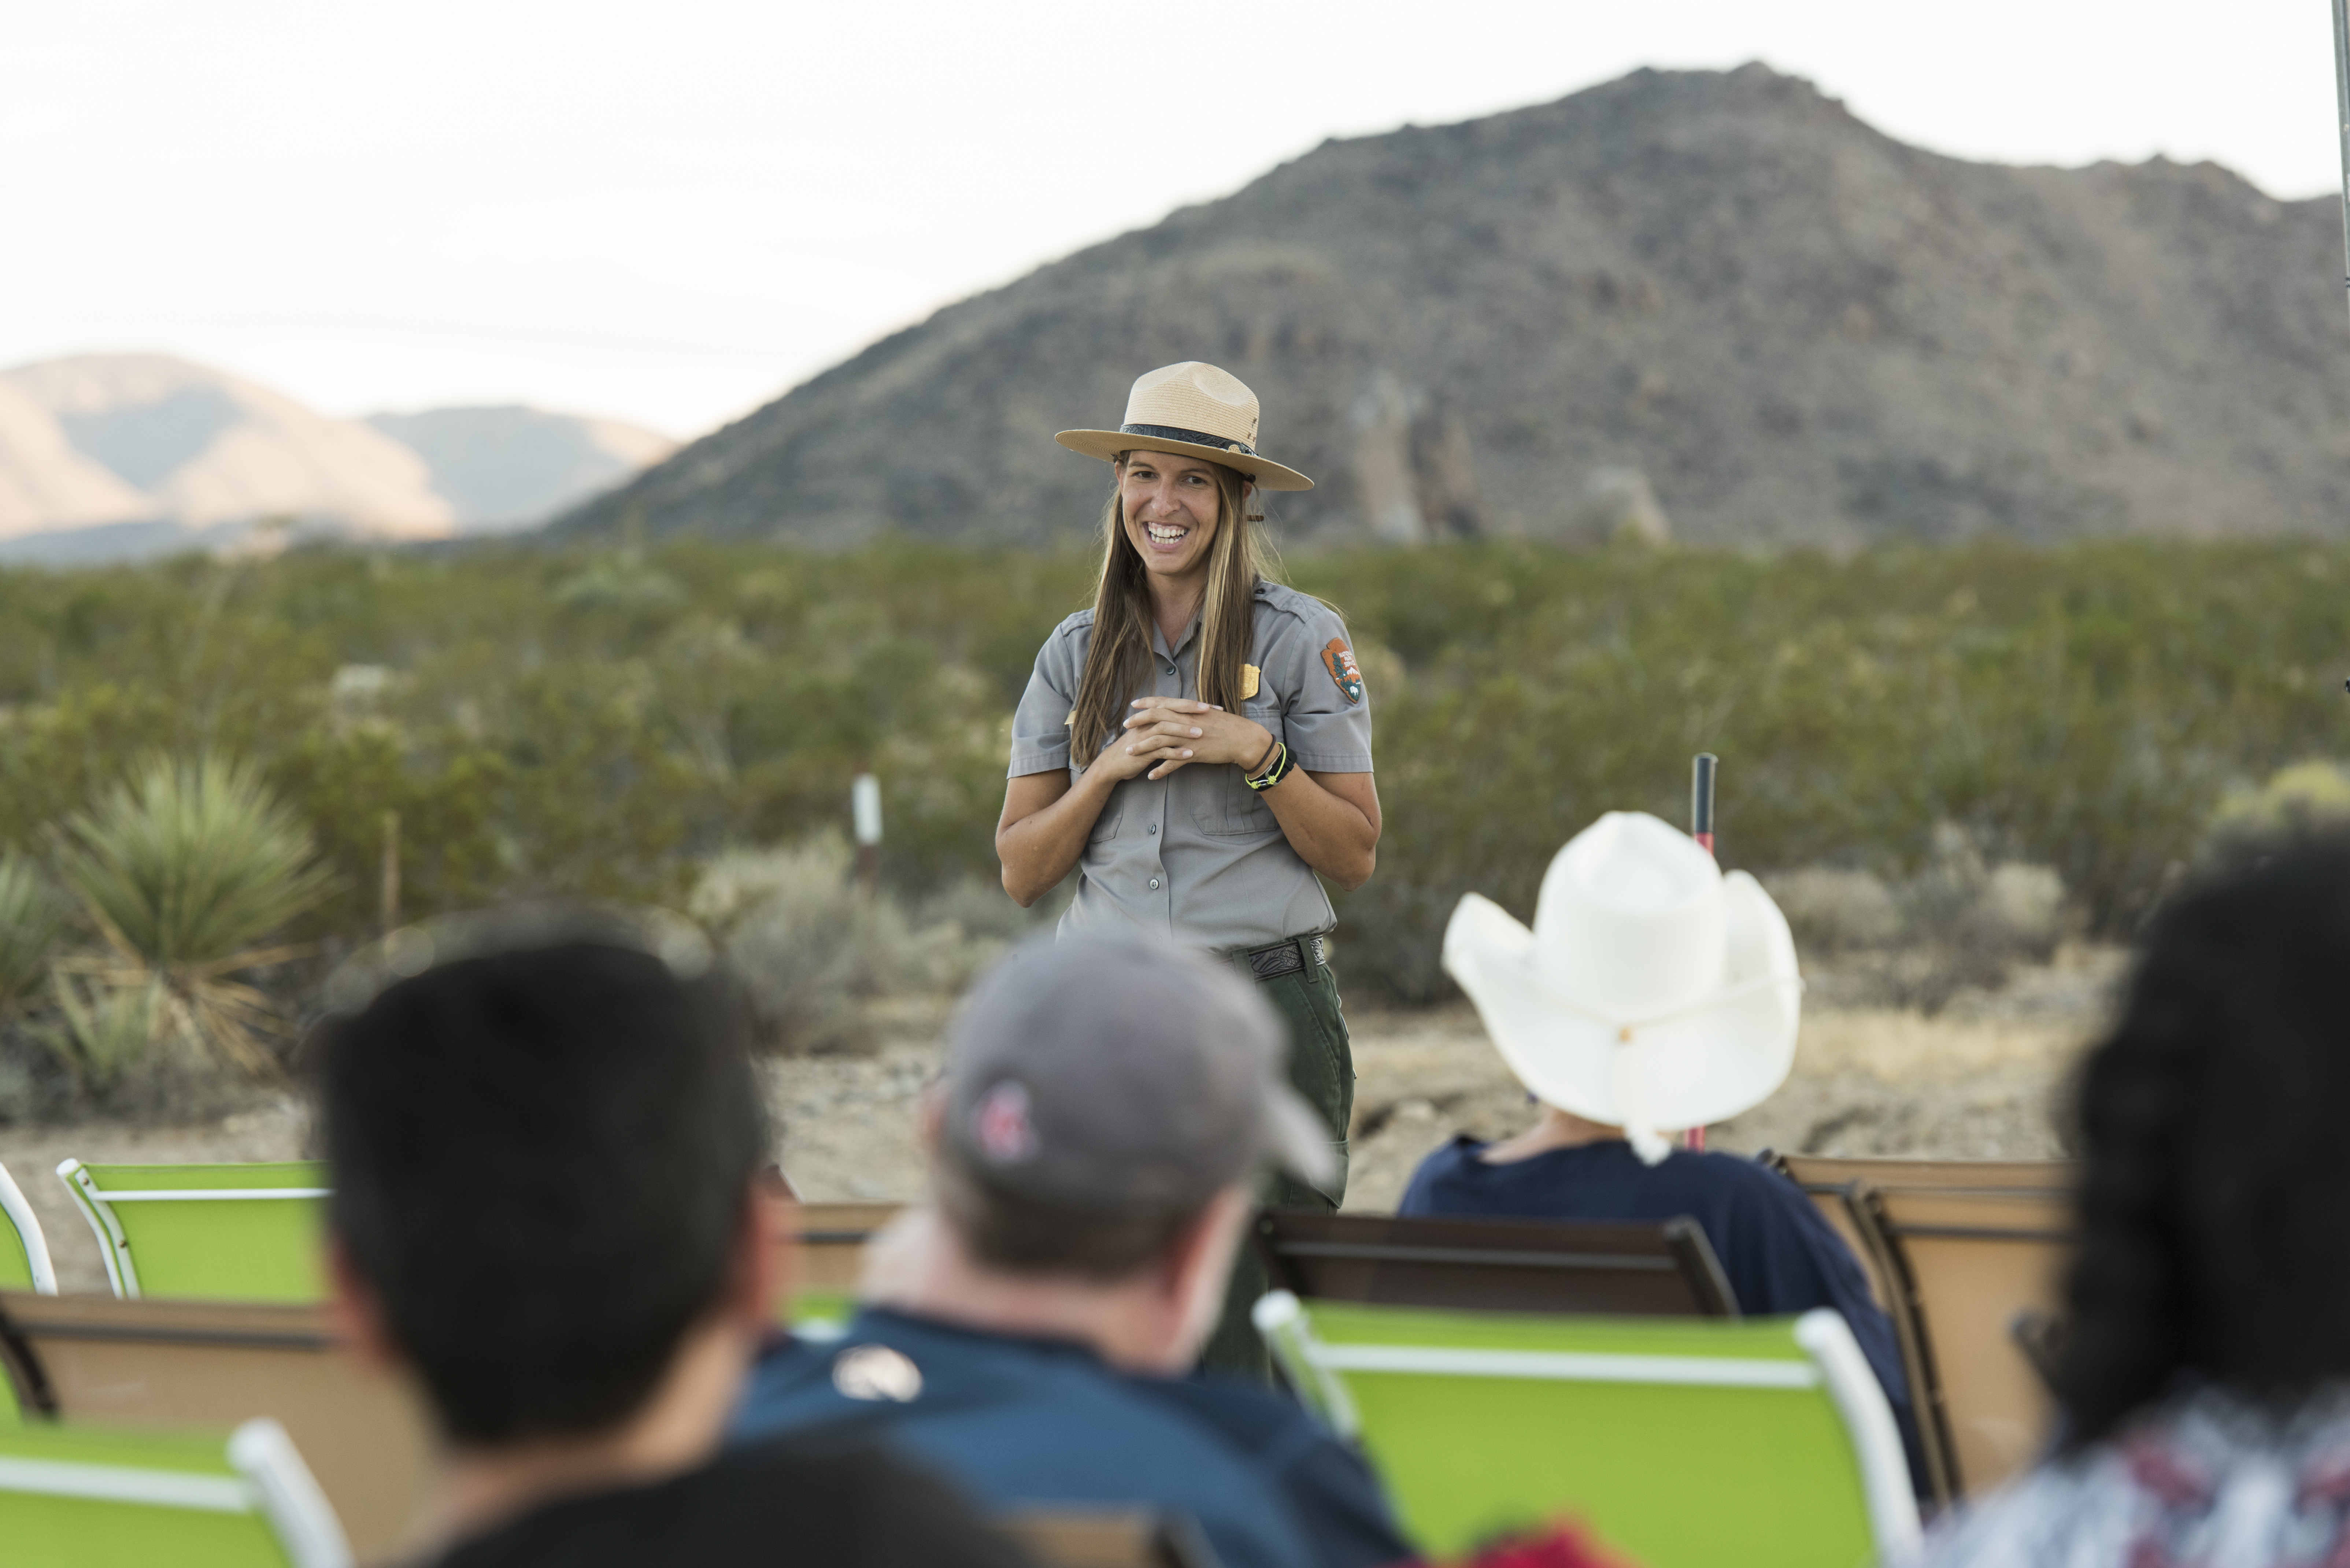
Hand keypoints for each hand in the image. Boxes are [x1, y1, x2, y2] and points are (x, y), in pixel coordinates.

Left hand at [1122, 697, 1271, 780]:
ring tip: (1129, 753)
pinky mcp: (1193, 754)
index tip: (1133, 705)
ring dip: (1142, 748)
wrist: (1243, 739)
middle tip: (1125, 726)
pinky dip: (1160, 770)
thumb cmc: (1228, 726)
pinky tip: (1151, 775)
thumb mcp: (1207, 714)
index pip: (1162, 703)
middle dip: (1138, 722)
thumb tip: (1181, 711)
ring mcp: (1188, 738)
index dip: (1146, 704)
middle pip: (1155, 719)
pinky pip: (1172, 763)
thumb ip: (1192, 713)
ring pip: (1159, 742)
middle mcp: (1185, 722)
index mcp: (1189, 710)